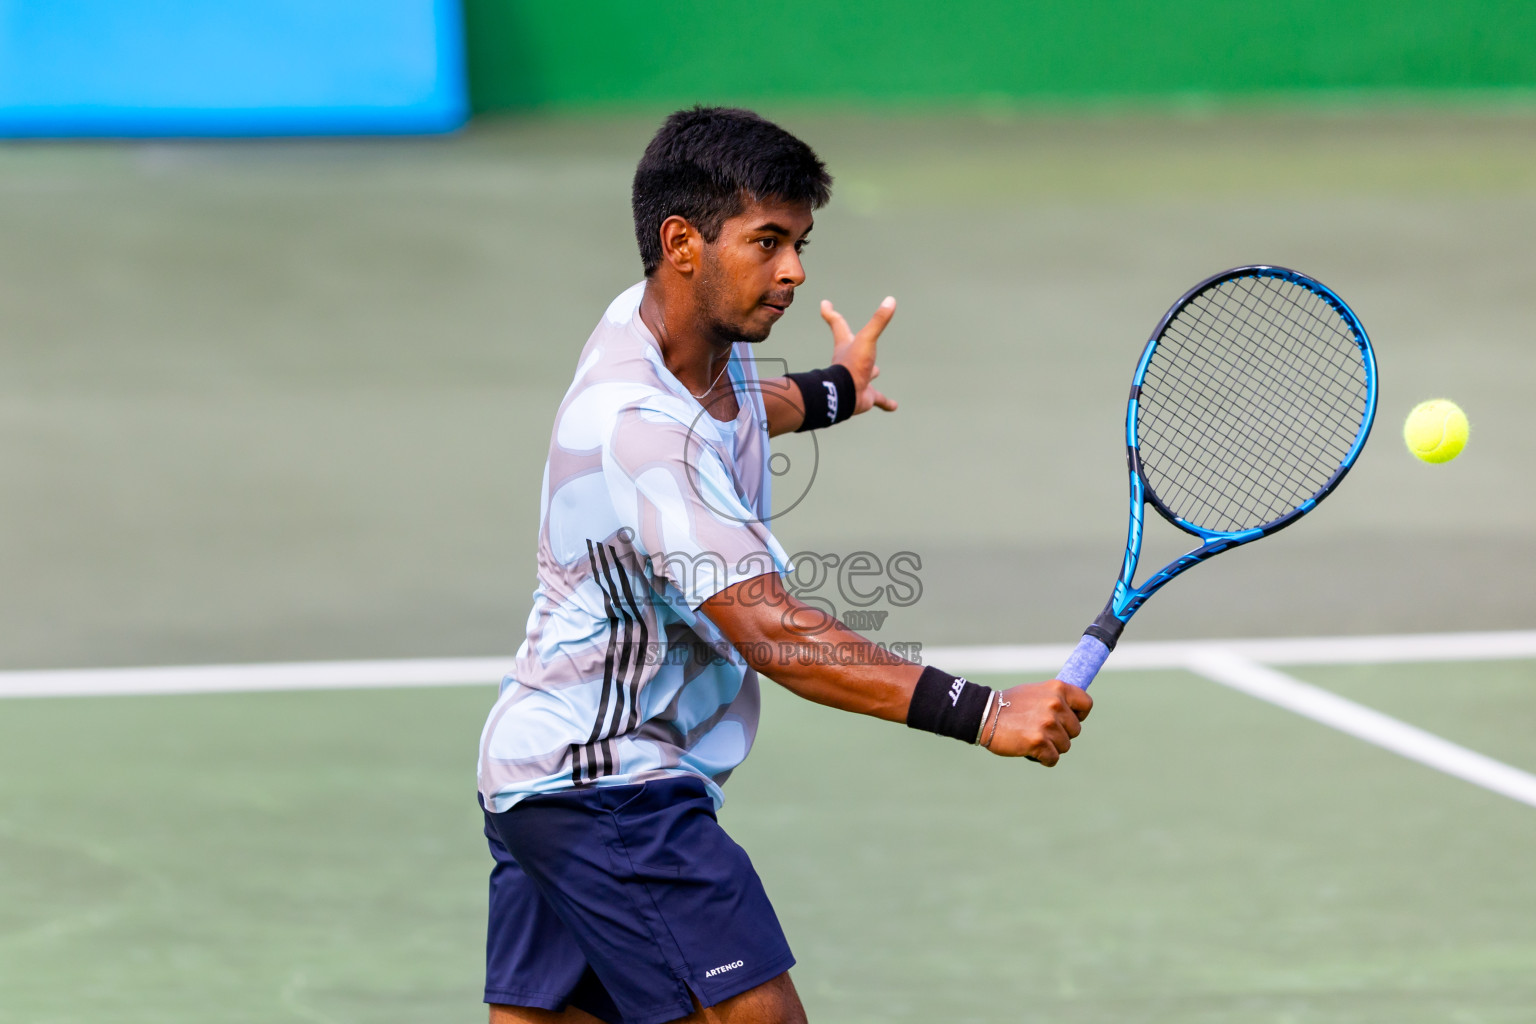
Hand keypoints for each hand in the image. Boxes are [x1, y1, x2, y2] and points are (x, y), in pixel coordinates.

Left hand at [821, 297, 898, 415]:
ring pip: (866, 374)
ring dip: (871, 373)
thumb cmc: (852, 366)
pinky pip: (879, 399)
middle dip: (851, 343)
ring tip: (877, 371)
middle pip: (850, 348)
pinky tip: (894, 406)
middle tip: (851, 338)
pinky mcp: (866, 396)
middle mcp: (850, 361)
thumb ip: (878, 321)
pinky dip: (886, 402)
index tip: (825, 303)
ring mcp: (858, 379)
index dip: (831, 313)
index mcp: (847, 345)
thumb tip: (890, 300)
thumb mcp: (867, 339)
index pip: (838, 324)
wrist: (845, 397)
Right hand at [982, 680, 1092, 765]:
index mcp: (1057, 689)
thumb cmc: (1008, 705)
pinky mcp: (1039, 741)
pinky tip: (1030, 750)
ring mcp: (1048, 723)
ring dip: (1050, 747)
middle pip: (1075, 730)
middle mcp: (1056, 704)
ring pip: (1064, 746)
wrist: (983, 714)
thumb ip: (1055, 699)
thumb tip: (1075, 709)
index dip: (1079, 715)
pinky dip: (1043, 759)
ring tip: (1030, 737)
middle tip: (1039, 730)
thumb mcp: (1035, 692)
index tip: (1067, 719)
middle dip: (1060, 734)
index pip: (1086, 704)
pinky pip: (1053, 759)